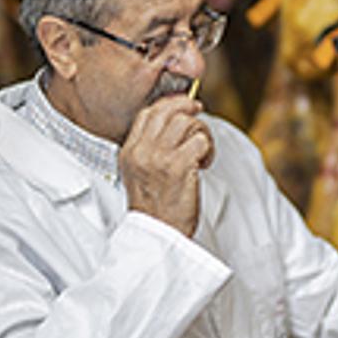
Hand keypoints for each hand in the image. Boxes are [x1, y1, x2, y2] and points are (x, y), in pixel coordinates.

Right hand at [119, 95, 213, 236]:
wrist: (158, 234)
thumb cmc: (156, 208)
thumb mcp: (140, 174)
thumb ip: (149, 149)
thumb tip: (174, 123)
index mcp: (129, 151)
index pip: (147, 113)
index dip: (170, 103)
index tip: (185, 106)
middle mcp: (142, 151)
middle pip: (167, 111)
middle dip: (188, 107)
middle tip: (199, 113)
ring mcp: (159, 157)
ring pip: (186, 122)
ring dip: (201, 132)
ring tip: (202, 151)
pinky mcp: (179, 166)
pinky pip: (200, 140)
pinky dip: (208, 150)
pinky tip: (204, 164)